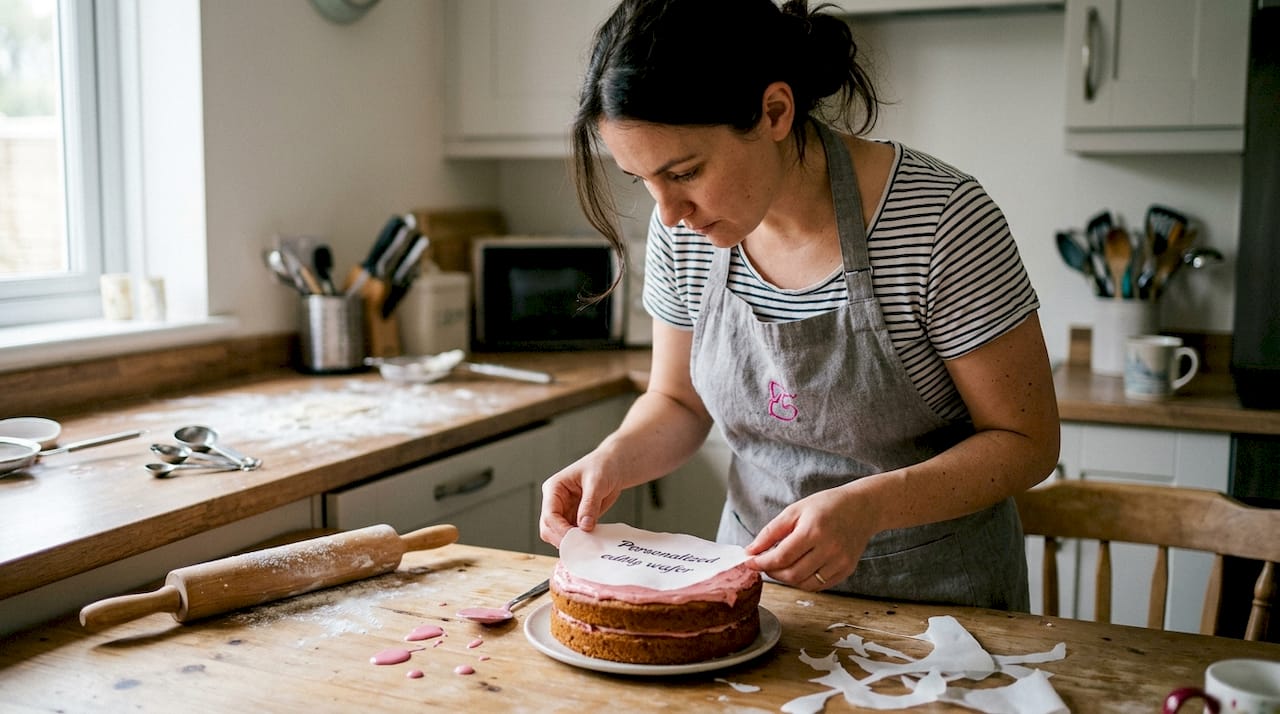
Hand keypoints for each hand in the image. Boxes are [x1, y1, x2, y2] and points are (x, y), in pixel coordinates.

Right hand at [538, 452, 624, 547]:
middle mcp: (555, 501)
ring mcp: (564, 511)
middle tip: (581, 547)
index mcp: (554, 488)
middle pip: (548, 527)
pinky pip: (572, 534)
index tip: (576, 539)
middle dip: (562, 539)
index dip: (560, 529)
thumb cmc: (603, 467)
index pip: (549, 514)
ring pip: (558, 534)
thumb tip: (584, 526)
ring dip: (571, 542)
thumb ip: (590, 504)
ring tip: (588, 546)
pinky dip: (580, 541)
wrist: (614, 467)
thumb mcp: (597, 482)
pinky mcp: (574, 518)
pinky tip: (591, 543)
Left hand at [743, 483, 878, 591]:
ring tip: (781, 566)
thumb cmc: (826, 506)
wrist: (862, 508)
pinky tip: (799, 568)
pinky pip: (819, 585)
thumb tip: (750, 551)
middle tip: (765, 564)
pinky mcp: (846, 570)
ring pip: (804, 584)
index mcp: (813, 530)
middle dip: (772, 572)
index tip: (749, 562)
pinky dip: (803, 581)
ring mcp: (840, 562)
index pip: (781, 557)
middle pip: (791, 574)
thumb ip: (771, 532)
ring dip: (787, 579)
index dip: (761, 563)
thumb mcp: (795, 510)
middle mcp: (829, 549)